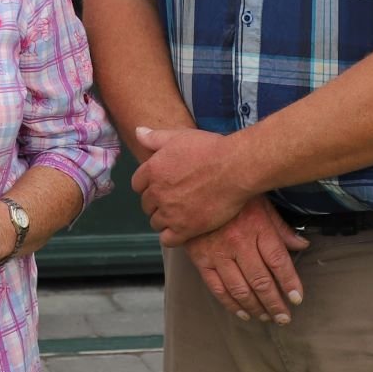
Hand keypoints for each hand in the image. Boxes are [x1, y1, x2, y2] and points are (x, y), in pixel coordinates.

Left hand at [130, 126, 257, 245]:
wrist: (235, 168)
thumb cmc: (210, 149)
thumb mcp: (179, 136)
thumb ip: (155, 137)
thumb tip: (137, 131)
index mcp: (153, 170)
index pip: (137, 184)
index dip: (148, 185)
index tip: (161, 186)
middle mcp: (157, 192)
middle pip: (146, 205)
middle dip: (156, 203)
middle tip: (174, 200)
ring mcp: (170, 212)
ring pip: (156, 222)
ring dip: (164, 220)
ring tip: (180, 215)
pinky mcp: (185, 228)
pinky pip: (168, 240)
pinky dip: (172, 237)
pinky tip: (183, 230)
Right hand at [184, 197, 310, 323]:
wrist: (194, 190)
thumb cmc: (233, 196)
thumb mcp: (262, 204)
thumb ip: (281, 228)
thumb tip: (303, 245)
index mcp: (257, 227)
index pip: (278, 261)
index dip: (290, 283)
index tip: (297, 298)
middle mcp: (238, 243)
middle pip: (261, 280)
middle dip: (275, 303)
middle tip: (284, 317)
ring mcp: (218, 253)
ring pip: (240, 289)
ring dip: (256, 307)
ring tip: (267, 317)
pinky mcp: (201, 259)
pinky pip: (217, 288)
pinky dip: (231, 304)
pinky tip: (243, 313)